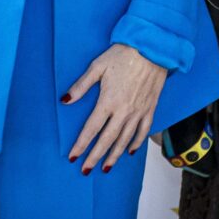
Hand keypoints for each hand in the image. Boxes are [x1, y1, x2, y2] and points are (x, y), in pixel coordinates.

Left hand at [63, 43, 166, 172]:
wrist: (152, 48)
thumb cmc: (123, 54)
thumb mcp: (98, 66)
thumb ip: (81, 85)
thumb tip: (65, 100)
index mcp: (108, 101)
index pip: (91, 129)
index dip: (81, 145)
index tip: (73, 157)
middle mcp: (123, 111)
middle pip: (107, 140)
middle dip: (95, 157)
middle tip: (86, 170)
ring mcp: (138, 111)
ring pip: (124, 140)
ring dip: (114, 156)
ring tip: (106, 168)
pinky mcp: (150, 108)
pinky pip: (143, 131)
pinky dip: (136, 143)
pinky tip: (130, 152)